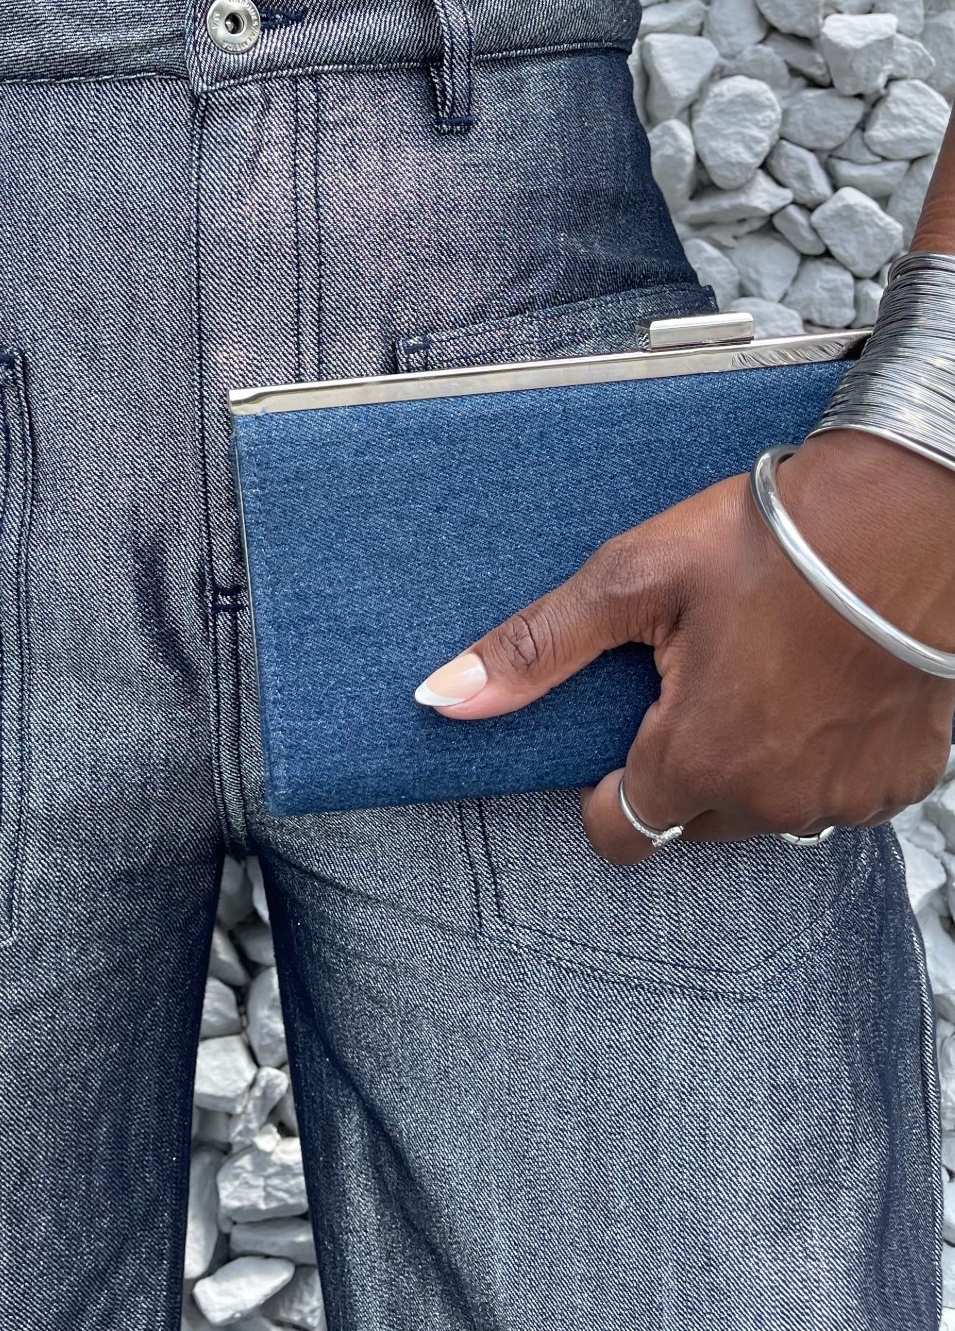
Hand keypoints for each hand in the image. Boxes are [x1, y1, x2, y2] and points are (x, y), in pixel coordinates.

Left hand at [414, 428, 954, 864]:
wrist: (911, 517)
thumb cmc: (782, 539)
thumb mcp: (634, 579)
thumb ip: (538, 648)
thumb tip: (445, 696)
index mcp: (699, 758)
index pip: (621, 834)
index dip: (605, 794)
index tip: (614, 746)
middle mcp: (774, 797)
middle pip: (692, 820)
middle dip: (680, 767)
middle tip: (692, 680)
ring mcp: (845, 794)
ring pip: (769, 808)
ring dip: (753, 762)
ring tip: (759, 672)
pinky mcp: (902, 778)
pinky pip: (840, 791)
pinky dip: (823, 754)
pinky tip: (819, 686)